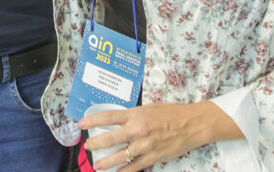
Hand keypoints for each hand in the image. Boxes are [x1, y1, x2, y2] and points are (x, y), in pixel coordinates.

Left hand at [80, 101, 238, 169]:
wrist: (192, 124)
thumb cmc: (171, 113)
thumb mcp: (148, 108)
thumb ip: (133, 115)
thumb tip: (118, 121)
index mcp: (135, 114)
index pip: (108, 117)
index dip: (92, 121)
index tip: (81, 124)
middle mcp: (138, 129)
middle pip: (110, 138)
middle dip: (95, 143)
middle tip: (87, 146)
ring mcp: (145, 145)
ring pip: (120, 156)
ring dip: (106, 161)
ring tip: (97, 164)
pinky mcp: (153, 157)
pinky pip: (135, 167)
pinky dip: (124, 171)